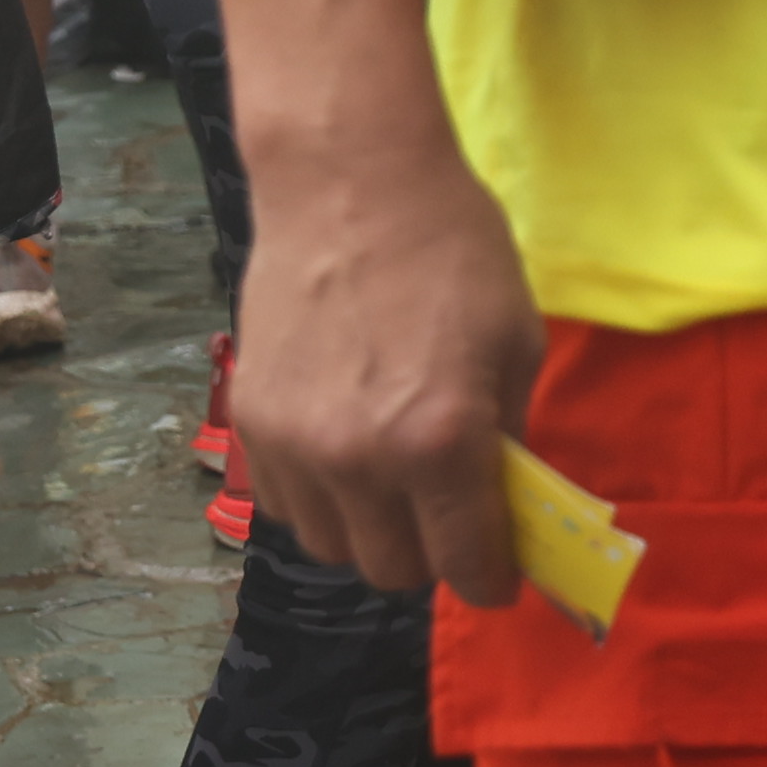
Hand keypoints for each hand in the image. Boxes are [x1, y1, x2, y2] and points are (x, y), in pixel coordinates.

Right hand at [231, 128, 547, 601]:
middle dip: (432, 557)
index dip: (491, 580)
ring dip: (371, 532)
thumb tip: (510, 502)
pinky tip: (347, 454)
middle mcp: (359, 459)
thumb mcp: (516, 341)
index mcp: (440, 440)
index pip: (464, 560)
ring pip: (332, 546)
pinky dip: (320, 500)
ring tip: (398, 482)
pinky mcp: (251, 423)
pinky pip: (285, 505)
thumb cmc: (455, 252)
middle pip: (392, 569)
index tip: (502, 578)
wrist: (351, 186)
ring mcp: (296, 445)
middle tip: (454, 518)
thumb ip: (509, 435)